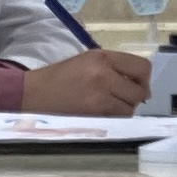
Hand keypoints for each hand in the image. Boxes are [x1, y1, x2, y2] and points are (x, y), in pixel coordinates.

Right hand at [19, 47, 153, 115]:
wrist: (33, 94)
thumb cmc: (60, 78)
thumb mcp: (87, 62)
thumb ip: (114, 68)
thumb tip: (141, 86)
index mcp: (102, 57)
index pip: (142, 67)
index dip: (144, 79)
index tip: (136, 86)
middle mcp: (104, 73)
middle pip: (139, 91)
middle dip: (133, 98)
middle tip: (120, 99)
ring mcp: (100, 95)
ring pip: (130, 108)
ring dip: (122, 110)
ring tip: (106, 106)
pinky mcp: (94, 113)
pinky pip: (117, 119)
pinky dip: (112, 119)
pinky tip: (98, 114)